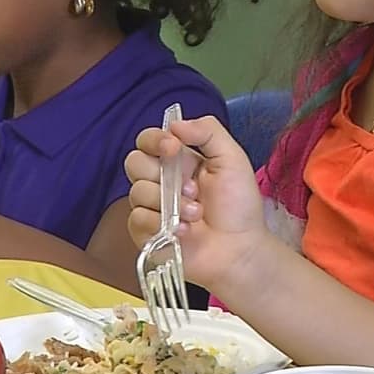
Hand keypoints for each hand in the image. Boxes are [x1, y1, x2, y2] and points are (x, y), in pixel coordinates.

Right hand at [126, 116, 268, 292]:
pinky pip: (137, 218)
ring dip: (170, 202)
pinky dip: (160, 223)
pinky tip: (184, 230)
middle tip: (190, 186)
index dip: (154, 140)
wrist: (239, 248)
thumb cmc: (239, 205)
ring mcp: (152, 207)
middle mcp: (161, 181)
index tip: (173, 147)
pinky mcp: (145, 233)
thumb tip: (174, 124)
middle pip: (134, 162)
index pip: (149, 140)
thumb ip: (208, 132)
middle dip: (160, 172)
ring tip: (196, 213)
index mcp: (178, 160)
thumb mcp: (232, 159)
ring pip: (137, 191)